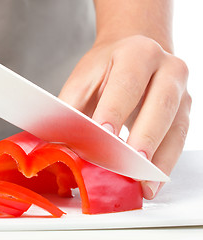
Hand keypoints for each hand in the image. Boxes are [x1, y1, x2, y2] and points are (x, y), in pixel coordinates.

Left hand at [59, 35, 191, 198]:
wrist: (135, 51)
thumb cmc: (106, 67)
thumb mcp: (84, 79)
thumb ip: (71, 107)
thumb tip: (57, 142)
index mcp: (137, 53)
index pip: (126, 83)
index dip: (115, 110)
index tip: (103, 135)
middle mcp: (167, 68)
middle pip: (160, 105)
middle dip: (144, 137)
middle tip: (128, 164)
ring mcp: (181, 91)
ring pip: (175, 127)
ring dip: (159, 159)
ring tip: (143, 185)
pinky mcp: (185, 112)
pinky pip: (178, 141)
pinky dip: (165, 163)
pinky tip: (152, 182)